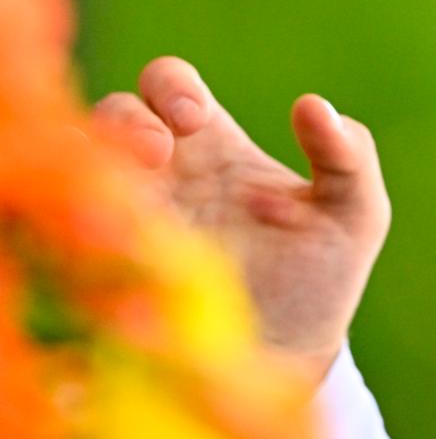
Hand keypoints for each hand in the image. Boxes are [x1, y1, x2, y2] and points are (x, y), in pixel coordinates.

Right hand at [92, 57, 392, 389]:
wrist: (292, 352)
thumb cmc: (320, 273)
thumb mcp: (355, 212)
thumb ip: (350, 155)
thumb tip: (311, 104)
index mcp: (217, 149)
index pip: (169, 86)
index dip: (170, 86)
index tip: (195, 117)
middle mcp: (167, 177)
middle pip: (114, 115)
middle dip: (127, 120)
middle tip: (158, 151)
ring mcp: (137, 220)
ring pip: (81, 166)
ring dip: (97, 165)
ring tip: (137, 189)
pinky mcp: (119, 268)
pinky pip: (77, 228)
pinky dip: (85, 217)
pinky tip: (119, 231)